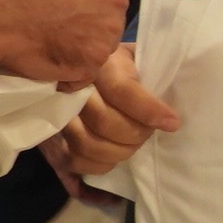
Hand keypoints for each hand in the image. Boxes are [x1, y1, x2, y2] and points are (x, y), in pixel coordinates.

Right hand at [0, 0, 214, 86]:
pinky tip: (43, 55)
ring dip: (74, 54)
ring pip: (96, 55)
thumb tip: (87, 6)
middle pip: (110, 30)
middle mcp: (113, 6)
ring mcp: (104, 37)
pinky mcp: (91, 64)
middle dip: (86, 32)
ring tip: (44, 37)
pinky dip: (64, 73)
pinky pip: (81, 76)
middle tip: (53, 23)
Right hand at [49, 46, 179, 182]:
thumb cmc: (120, 64)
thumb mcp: (136, 57)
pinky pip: (74, 161)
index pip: (121, 90)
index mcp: (96, 61)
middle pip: (105, 122)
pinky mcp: (49, 137)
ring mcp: (55, 114)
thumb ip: (150, 74)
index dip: (148, 111)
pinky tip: (115, 158)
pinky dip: (100, 165)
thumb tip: (172, 110)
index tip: (172, 123)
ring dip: (120, 152)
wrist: (78, 65)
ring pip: (88, 145)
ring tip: (134, 143)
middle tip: (149, 133)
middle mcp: (70, 87)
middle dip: (135, 134)